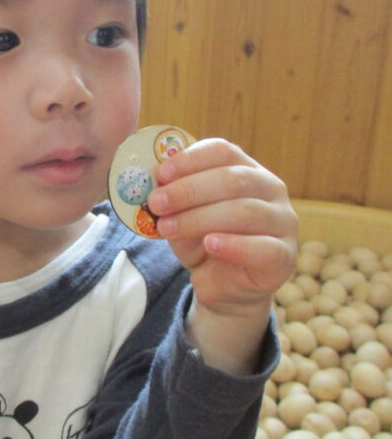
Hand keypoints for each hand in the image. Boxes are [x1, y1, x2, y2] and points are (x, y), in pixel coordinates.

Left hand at [146, 139, 296, 371]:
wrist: (224, 286)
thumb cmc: (204, 242)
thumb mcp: (183, 217)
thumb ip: (174, 201)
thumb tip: (154, 186)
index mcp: (246, 169)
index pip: (222, 151)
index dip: (189, 160)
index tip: (160, 174)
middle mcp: (271, 189)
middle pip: (233, 179)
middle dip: (188, 190)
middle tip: (156, 203)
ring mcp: (282, 222)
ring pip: (245, 211)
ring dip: (199, 218)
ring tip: (168, 228)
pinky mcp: (284, 256)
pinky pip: (262, 248)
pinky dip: (234, 244)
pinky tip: (210, 244)